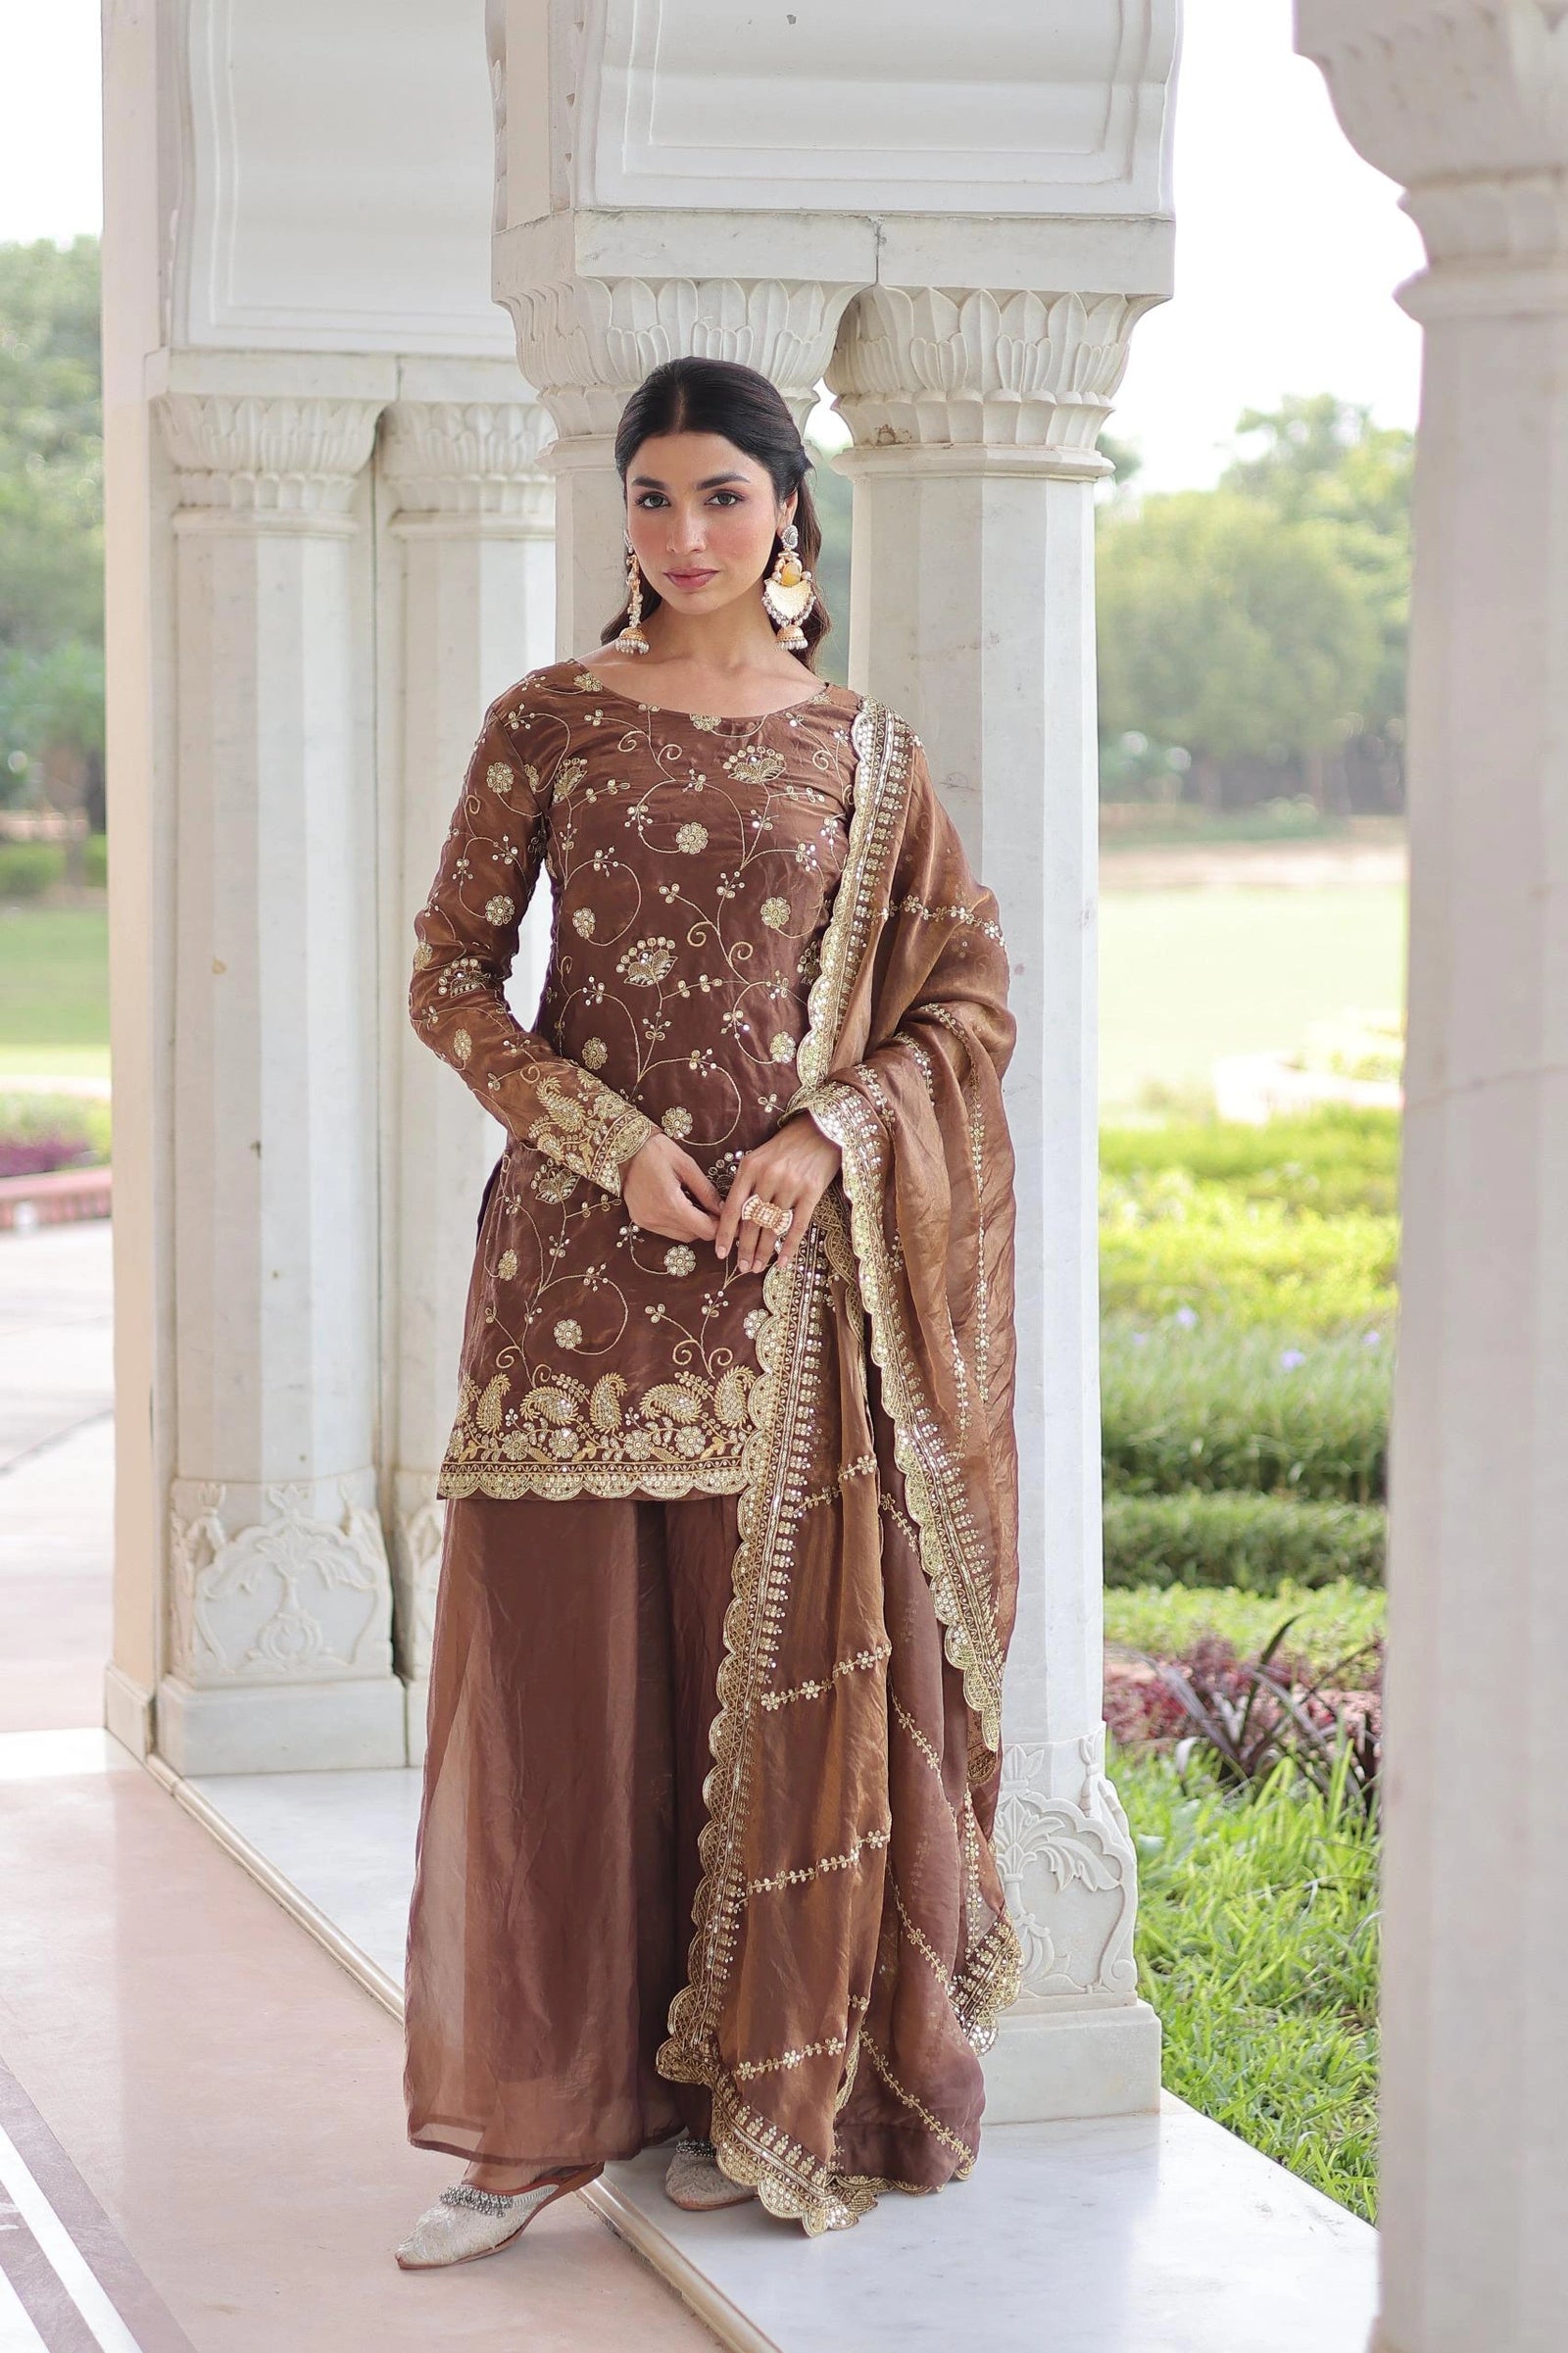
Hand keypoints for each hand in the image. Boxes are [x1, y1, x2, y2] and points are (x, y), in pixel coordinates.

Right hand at [621, 1132, 723, 1242]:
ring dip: (693, 1226)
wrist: (622, 1147)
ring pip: (680, 1235)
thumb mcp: (687, 1166)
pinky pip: (665, 1230)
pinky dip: (678, 1223)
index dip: (720, 1227)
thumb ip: (706, 1191)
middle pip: (693, 1235)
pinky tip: (681, 1206)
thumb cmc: (657, 1150)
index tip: (730, 1217)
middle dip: (708, 1225)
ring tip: (698, 1205)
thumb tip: (724, 1209)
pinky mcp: (638, 1220)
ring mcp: (645, 1221)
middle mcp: (656, 1218)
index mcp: (670, 1203)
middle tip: (716, 1208)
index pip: (704, 1230)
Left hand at [712, 1114, 842, 1273]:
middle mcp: (768, 1177)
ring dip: (764, 1251)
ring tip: (758, 1267)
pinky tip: (783, 1262)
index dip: (724, 1233)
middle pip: (751, 1221)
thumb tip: (735, 1217)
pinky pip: (797, 1225)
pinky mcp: (812, 1191)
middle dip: (745, 1249)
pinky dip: (789, 1247)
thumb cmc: (787, 1146)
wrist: (821, 1129)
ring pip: (772, 1227)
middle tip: (742, 1268)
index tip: (720, 1253)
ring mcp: (790, 1185)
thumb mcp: (759, 1157)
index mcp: (749, 1168)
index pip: (732, 1207)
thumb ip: (746, 1183)